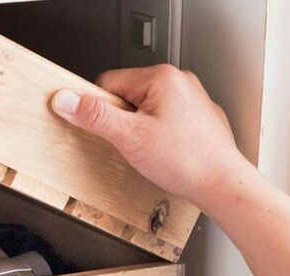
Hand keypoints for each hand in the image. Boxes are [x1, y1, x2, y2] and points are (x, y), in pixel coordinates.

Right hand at [51, 64, 252, 209]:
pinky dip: (158, 137)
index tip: (107, 129)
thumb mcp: (130, 138)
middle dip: (123, 122)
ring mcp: (190, 99)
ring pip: (146, 110)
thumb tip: (67, 100)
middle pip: (127, 97)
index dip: (101, 110)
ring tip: (151, 151)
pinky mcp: (196, 118)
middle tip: (133, 145)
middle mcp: (179, 82)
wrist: (221, 183)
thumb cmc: (186, 161)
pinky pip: (164, 121)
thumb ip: (96, 117)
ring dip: (140, 131)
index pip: (109, 83)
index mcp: (161, 78)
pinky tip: (164, 154)